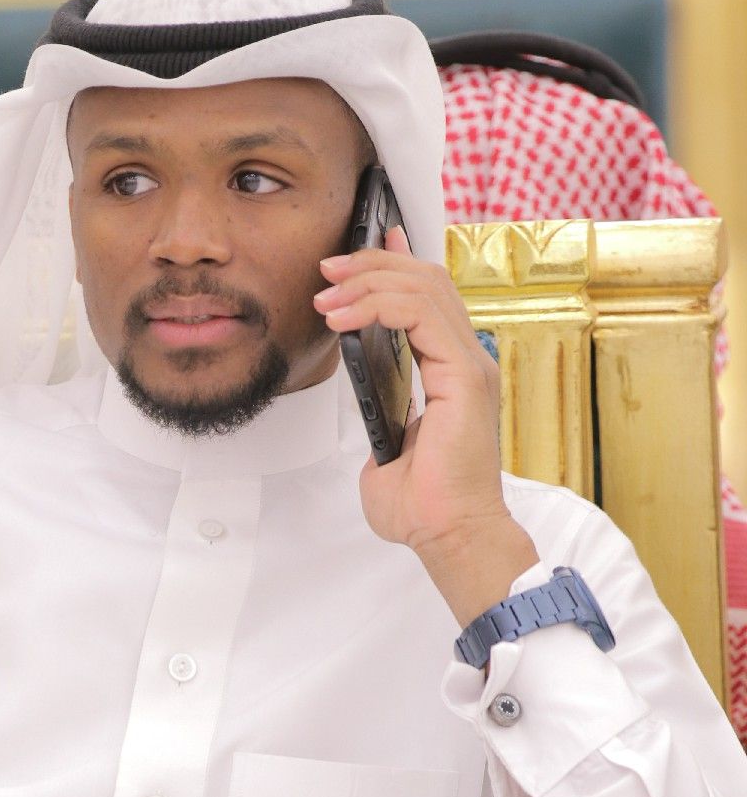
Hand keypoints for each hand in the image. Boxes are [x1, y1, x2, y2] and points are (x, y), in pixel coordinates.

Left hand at [314, 227, 538, 622]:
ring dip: (369, 281)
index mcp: (452, 372)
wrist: (448, 535)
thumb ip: (380, 421)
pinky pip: (420, 315)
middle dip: (372, 265)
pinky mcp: (465, 375)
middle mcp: (467, 359)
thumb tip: (367, 413)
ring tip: (326, 294)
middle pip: (426, 281)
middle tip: (327, 270)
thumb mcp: (386, 451)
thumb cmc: (425, 507)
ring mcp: (470, 364)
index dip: (393, 265)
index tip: (351, 261)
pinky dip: (378, 305)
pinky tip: (343, 317)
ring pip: (424, 288)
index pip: (428, 298)